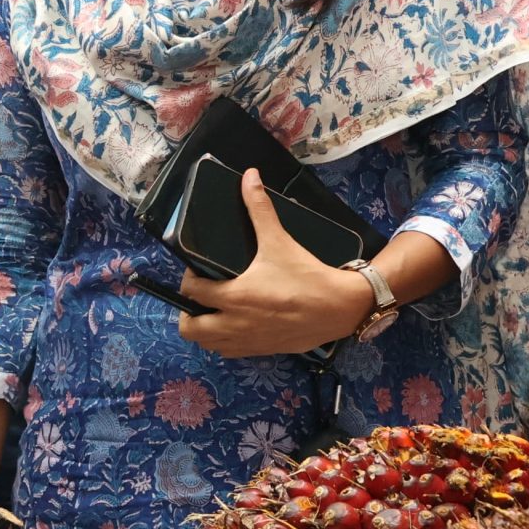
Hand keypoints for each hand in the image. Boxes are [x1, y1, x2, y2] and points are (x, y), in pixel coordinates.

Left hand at [177, 168, 373, 358]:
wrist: (339, 308)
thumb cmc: (306, 275)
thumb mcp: (280, 240)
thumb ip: (259, 208)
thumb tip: (250, 176)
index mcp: (234, 296)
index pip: (191, 292)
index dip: (189, 280)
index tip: (199, 271)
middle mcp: (234, 323)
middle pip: (190, 329)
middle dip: (188, 313)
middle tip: (200, 297)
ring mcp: (247, 341)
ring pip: (209, 345)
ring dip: (205, 330)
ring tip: (214, 311)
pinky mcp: (262, 351)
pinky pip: (230, 352)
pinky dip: (224, 342)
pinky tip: (235, 325)